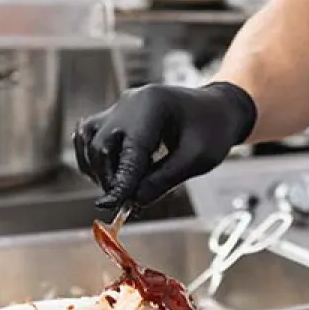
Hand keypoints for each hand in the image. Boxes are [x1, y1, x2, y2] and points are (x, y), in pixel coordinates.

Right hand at [73, 82, 257, 208]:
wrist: (218, 108)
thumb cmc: (213, 129)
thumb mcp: (197, 158)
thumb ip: (164, 180)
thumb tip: (133, 201)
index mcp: (153, 106)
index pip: (130, 151)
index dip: (120, 182)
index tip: (112, 207)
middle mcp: (130, 102)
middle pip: (101, 144)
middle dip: (109, 178)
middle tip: (125, 202)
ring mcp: (120, 107)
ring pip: (90, 139)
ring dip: (99, 169)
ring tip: (120, 187)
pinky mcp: (115, 116)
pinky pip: (90, 136)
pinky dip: (94, 158)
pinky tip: (110, 174)